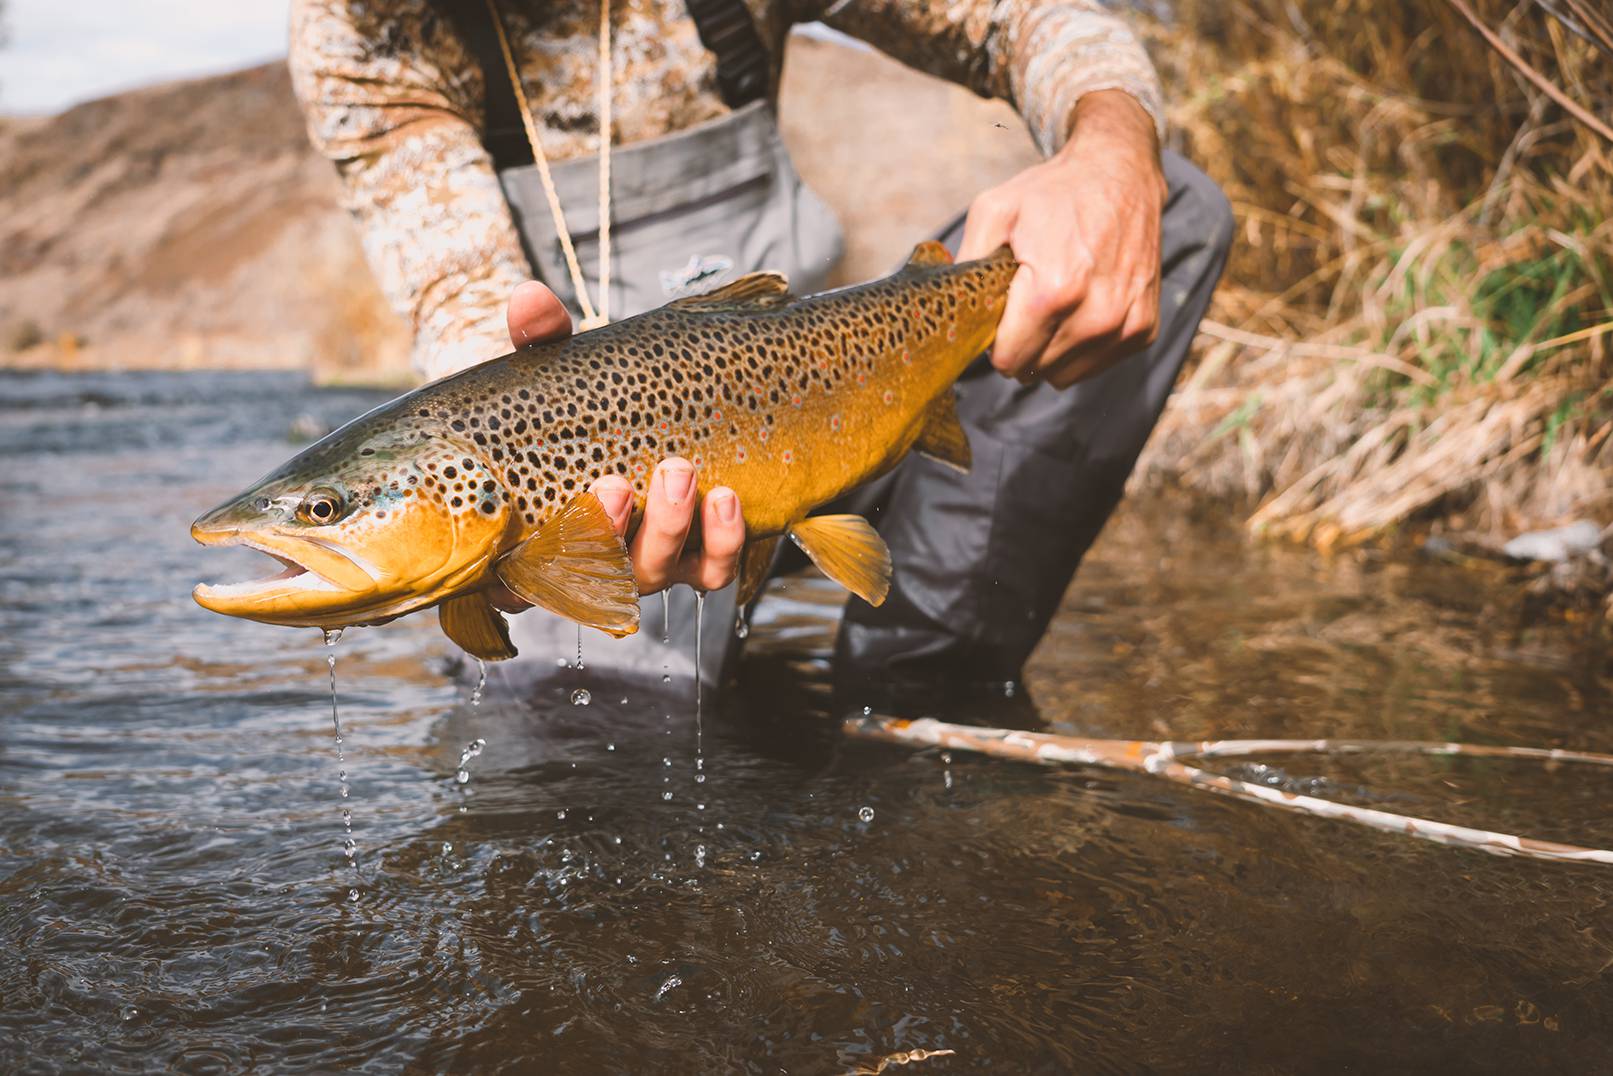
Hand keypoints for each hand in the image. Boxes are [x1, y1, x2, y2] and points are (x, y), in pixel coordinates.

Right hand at [493, 282, 745, 604]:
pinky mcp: (697, 560)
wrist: (660, 413)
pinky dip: (720, 544)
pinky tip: (727, 500)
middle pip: (593, 571)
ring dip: (668, 529)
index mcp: (538, 528)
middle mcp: (592, 557)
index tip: (549, 505)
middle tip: (620, 481)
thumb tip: (530, 300)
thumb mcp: (561, 368)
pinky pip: (711, 572)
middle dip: (610, 531)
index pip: (524, 570)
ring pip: (654, 573)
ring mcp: (646, 562)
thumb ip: (542, 340)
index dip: (536, 559)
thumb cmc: (589, 404)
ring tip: (681, 472)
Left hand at [958, 90, 1165, 388]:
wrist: (1120, 173)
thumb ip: (967, 262)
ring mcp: (1124, 325)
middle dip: (1021, 344)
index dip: (995, 342)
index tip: (999, 314)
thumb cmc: (1053, 193)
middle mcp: (1095, 316)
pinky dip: (1080, 346)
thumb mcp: (994, 211)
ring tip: (1053, 304)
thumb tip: (948, 306)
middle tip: (1025, 303)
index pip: (1008, 360)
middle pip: (1033, 370)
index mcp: (1053, 291)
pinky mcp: (1144, 330)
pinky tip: (1079, 307)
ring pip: (1063, 375)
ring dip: (1050, 350)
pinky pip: (1094, 365)